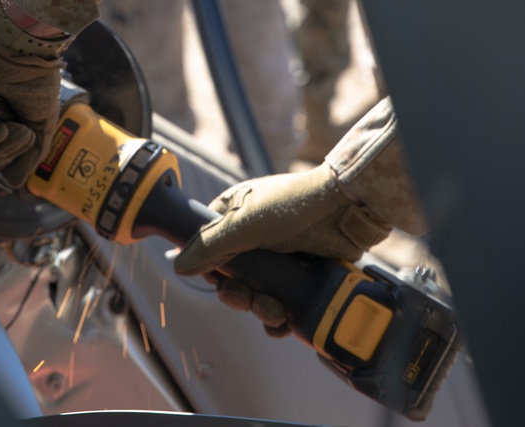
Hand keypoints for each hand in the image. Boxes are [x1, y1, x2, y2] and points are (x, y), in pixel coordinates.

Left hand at [0, 16, 61, 187]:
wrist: (24, 37)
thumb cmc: (32, 71)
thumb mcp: (38, 120)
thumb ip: (29, 152)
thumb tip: (14, 183)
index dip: (1, 158)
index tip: (26, 143)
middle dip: (0, 155)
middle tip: (24, 139)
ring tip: (16, 133)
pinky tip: (1, 132)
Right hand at [172, 163, 391, 335]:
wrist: (346, 209)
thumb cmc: (295, 204)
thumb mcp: (244, 224)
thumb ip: (209, 246)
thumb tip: (179, 265)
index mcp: (234, 217)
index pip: (208, 249)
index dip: (210, 269)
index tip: (219, 280)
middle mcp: (253, 238)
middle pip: (232, 278)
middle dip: (238, 295)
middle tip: (248, 298)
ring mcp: (277, 257)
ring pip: (256, 293)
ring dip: (260, 309)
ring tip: (275, 310)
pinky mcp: (299, 274)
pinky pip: (281, 303)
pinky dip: (279, 317)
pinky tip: (284, 321)